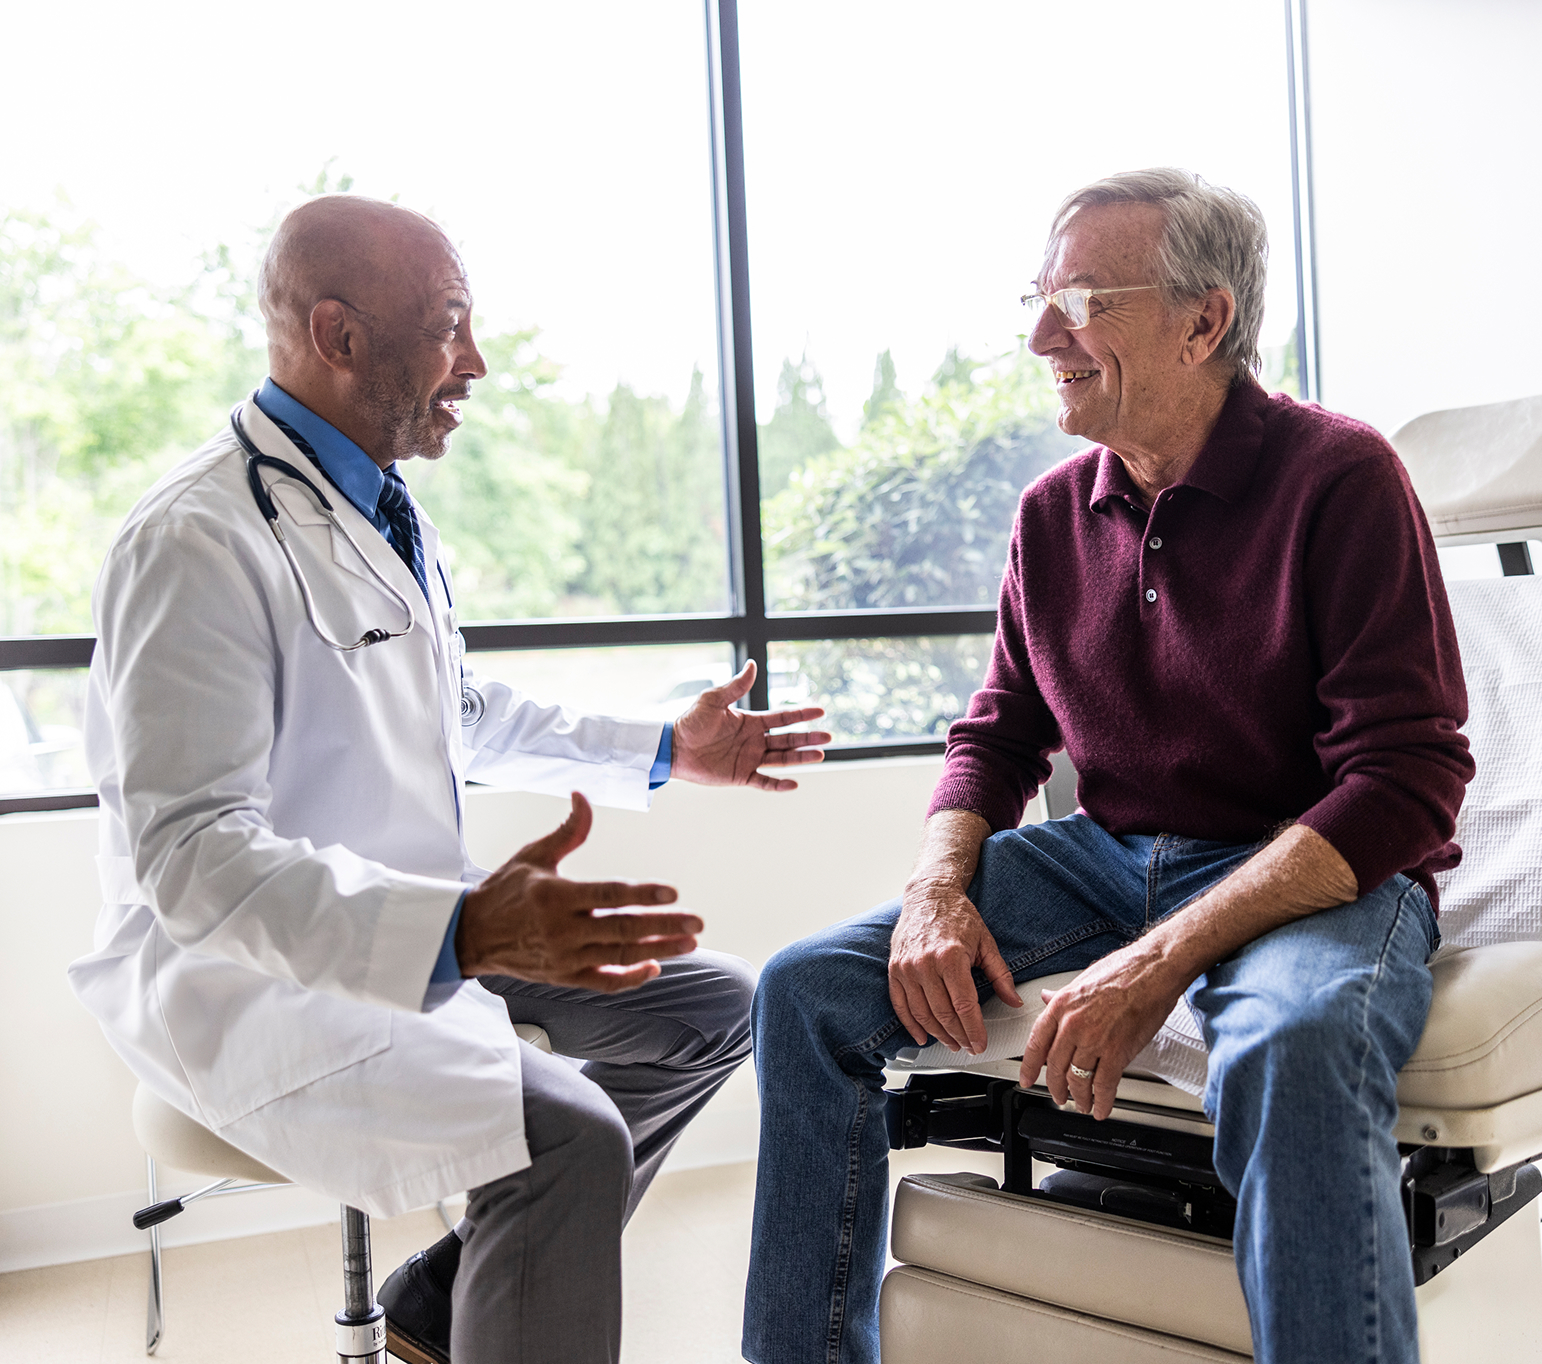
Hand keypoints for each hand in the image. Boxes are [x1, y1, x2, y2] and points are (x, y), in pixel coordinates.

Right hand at [456, 792, 701, 992]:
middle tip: (697, 921)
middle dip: (664, 926)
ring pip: (620, 956)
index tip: (673, 892)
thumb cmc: (505, 891)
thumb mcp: (533, 855)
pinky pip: (604, 982)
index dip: (643, 894)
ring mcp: (565, 958)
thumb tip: (583, 796)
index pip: (609, 896)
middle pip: (623, 929)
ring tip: (690, 942)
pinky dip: (631, 978)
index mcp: (555, 896)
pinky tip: (655, 966)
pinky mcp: (565, 977)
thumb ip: (568, 830)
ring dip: (659, 950)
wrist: (472, 935)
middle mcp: (561, 930)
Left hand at [671, 660, 830, 791]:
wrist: (674, 747)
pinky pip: (764, 782)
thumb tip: (752, 664)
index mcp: (751, 722)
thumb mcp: (714, 699)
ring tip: (820, 755)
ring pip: (782, 759)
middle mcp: (754, 740)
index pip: (782, 718)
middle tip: (828, 737)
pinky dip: (778, 784)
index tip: (821, 711)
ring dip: (800, 757)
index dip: (802, 715)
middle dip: (808, 738)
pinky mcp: (740, 776)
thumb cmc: (691, 721)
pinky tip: (793, 783)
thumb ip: (735, 686)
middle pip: (788, 739)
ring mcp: (749, 759)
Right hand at [889, 878, 1021, 1053]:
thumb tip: (1014, 1000)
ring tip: (951, 1043)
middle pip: (943, 1014)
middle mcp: (926, 964)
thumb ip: (1000, 974)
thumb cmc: (957, 916)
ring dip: (938, 1034)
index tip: (980, 1044)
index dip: (973, 1030)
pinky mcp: (895, 969)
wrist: (929, 896)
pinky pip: (901, 1004)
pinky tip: (922, 1036)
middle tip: (968, 1046)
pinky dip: (911, 1025)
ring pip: (922, 1013)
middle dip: (958, 1036)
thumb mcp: (985, 942)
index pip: (964, 1005)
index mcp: (951, 957)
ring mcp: (907, 968)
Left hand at [1019, 939, 1187, 1119]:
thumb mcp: (1081, 980)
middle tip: (1058, 1095)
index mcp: (1061, 1006)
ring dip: (1079, 1097)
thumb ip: (1061, 996)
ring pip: (1078, 1079)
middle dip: (1055, 1087)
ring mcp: (1094, 1040)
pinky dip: (1102, 1101)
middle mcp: (1073, 1025)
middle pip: (1055, 1066)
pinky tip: (1101, 1108)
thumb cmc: (1123, 970)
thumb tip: (1046, 997)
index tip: (1025, 1079)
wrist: (1153, 970)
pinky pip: (1104, 1085)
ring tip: (1080, 1103)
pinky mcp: (1118, 1052)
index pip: (1036, 1043)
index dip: (1028, 1066)